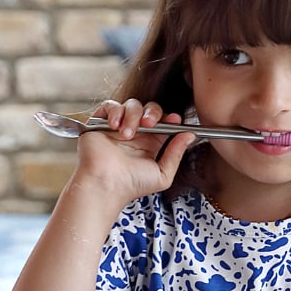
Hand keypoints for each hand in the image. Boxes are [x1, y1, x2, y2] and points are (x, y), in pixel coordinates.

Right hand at [72, 99, 194, 207]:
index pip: (164, 122)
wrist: (106, 186)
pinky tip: (115, 126)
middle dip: (152, 112)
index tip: (174, 120)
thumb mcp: (162, 174)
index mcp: (151, 143)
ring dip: (132, 116)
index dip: (170, 118)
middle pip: (149, 109)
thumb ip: (176, 154)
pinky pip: (110, 106)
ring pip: (132, 105)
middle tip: (149, 124)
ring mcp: (118, 127)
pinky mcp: (101, 123)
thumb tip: (189, 135)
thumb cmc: (131, 185)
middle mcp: (136, 133)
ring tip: (126, 135)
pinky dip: (115, 111)